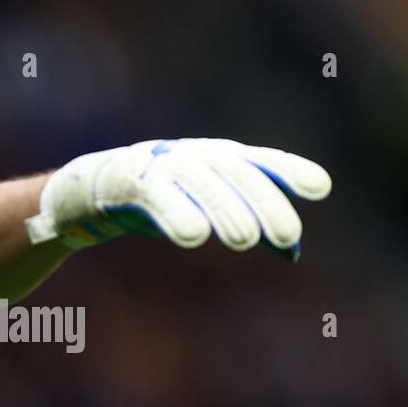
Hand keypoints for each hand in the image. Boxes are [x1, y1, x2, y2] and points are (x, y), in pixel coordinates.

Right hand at [26, 138, 331, 259]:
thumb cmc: (157, 201)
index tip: (320, 188)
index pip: (258, 162)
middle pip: (233, 173)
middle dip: (261, 201)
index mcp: (216, 158)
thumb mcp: (206, 209)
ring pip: (199, 182)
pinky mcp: (129, 181)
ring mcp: (160, 164)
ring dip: (224, 209)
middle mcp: (193, 155)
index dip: (288, 171)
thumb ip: (249, 222)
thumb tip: (295, 250)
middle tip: (285, 235)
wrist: (87, 192)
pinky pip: (157, 195)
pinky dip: (176, 213)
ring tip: (244, 241)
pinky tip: (194, 236)